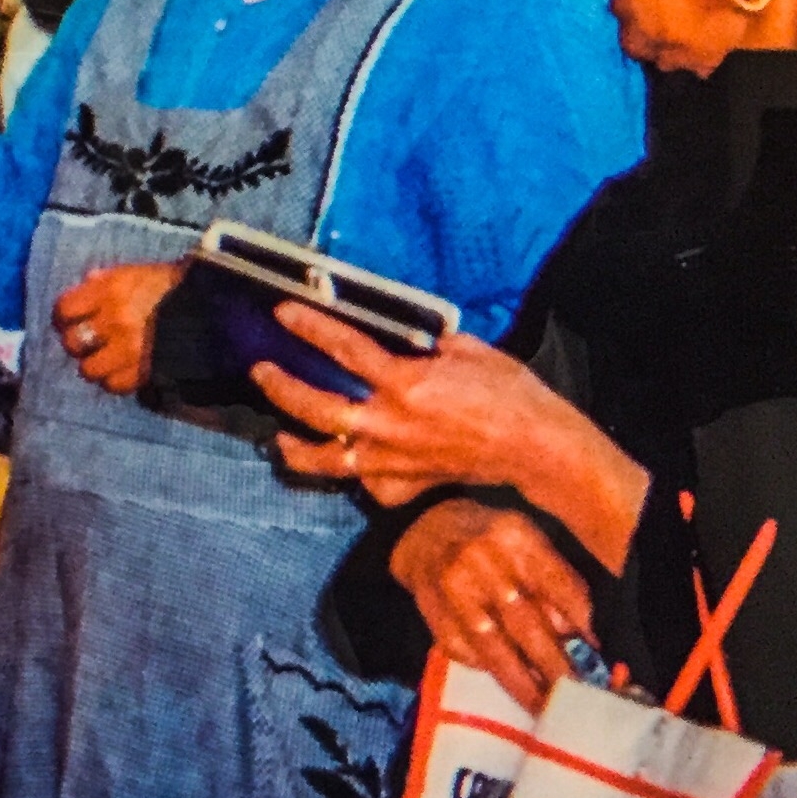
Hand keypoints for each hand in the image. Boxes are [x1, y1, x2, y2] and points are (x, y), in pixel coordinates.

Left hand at [53, 263, 183, 395]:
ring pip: (89, 369)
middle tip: (88, 341)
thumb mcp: (136, 272)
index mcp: (110, 291)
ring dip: (95, 364)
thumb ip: (107, 278)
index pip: (65, 309)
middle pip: (73, 342)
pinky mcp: (143, 372)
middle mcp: (114, 320)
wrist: (212, 309)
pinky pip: (113, 385)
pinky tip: (124, 369)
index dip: (64, 316)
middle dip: (77, 342)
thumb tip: (86, 282)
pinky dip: (115, 379)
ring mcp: (128, 350)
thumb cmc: (171, 287)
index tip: (70, 319)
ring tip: (106, 359)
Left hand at [254, 305, 544, 509]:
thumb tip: (405, 337)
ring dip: (296, 449)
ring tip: (278, 438)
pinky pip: (368, 484)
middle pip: (317, 408)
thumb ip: (428, 343)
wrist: (535, 447)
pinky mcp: (407, 484)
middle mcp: (391, 423)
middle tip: (262, 372)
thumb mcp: (468, 349)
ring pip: (328, 459)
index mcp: (406, 382)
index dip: (310, 327)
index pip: (343, 350)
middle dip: (282, 389)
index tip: (283, 313)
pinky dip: (354, 475)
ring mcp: (394, 459)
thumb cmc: (509, 393)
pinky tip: (344, 464)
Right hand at [390, 500, 592, 715]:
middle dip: (554, 665)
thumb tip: (580, 634)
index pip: (556, 584)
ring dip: (522, 683)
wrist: (425, 529)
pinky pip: (464, 653)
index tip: (595, 648)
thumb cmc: (490, 539)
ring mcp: (452, 591)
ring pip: (492, 648)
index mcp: (514, 537)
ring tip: (544, 706)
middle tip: (576, 694)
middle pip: (525, 623)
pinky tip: (506, 683)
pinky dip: (487, 670)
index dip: (578, 619)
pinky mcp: (432, 614)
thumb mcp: (528, 541)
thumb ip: (555, 579)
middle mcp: (481, 562)